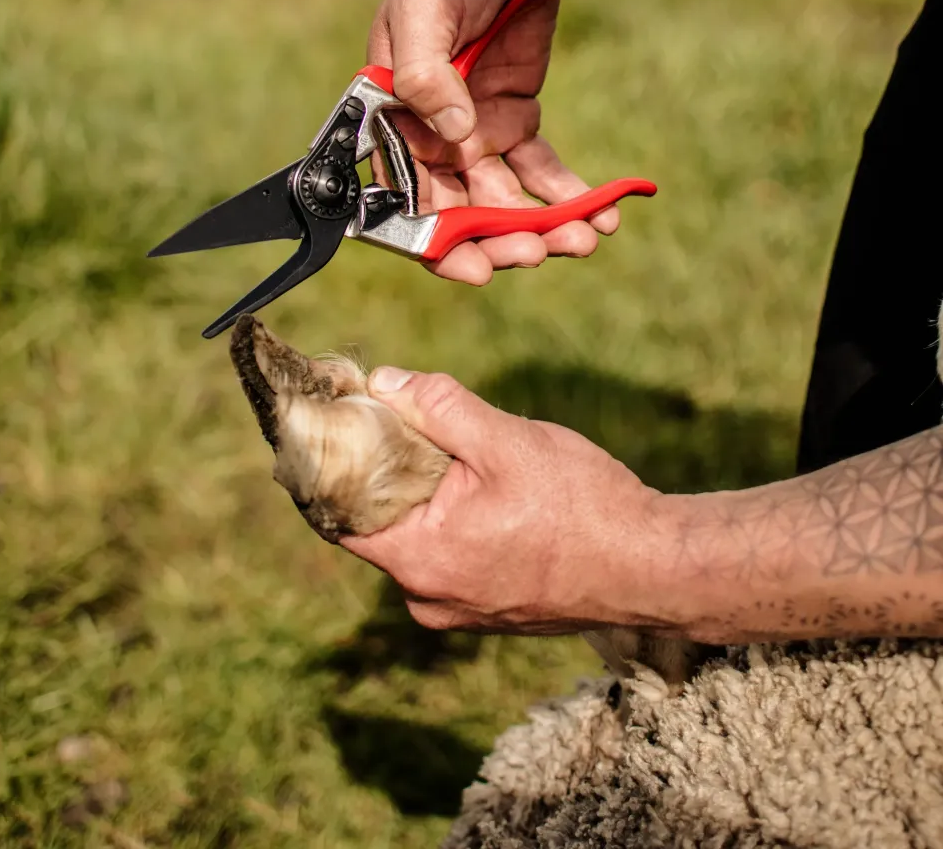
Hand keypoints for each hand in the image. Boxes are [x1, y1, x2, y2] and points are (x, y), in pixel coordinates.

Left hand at [340, 366, 676, 634]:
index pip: (339, 512)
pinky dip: (456, 526)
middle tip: (422, 428)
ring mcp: (459, 612)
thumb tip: (383, 382)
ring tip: (471, 463)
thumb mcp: (507, 441)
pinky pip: (450, 561)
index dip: (340, 463)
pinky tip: (496, 500)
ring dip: (430, 500)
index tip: (350, 424)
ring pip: (418, 541)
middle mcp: (427, 598)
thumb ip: (438, 408)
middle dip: (394, 474)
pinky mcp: (488, 612)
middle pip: (380, 524)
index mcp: (418, 560)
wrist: (654, 567)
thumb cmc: (583, 506)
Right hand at [366, 0, 621, 286]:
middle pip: (460, 217)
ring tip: (585, 238)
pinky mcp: (517, 128)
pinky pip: (543, 174)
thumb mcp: (423, 9)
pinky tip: (603, 214)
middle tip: (539, 252)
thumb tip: (453, 134)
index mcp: (394, 129)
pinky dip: (571, 197)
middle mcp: (431, 147)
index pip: (406, 203)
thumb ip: (424, 71)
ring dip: (543, 228)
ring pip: (506, 205)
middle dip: (499, 242)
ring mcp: (475, 143)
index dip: (435, 245)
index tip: (476, 269)